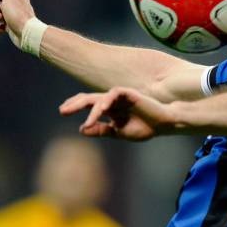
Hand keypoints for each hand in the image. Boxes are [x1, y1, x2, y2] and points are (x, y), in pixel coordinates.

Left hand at [59, 87, 176, 140]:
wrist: (163, 124)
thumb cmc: (144, 128)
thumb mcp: (118, 132)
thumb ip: (102, 130)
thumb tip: (82, 129)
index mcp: (110, 109)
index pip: (89, 103)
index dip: (75, 105)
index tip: (63, 111)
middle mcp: (113, 101)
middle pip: (90, 98)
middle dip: (75, 103)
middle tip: (63, 110)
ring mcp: (120, 96)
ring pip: (100, 98)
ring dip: (91, 109)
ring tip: (86, 119)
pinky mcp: (130, 93)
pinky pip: (114, 93)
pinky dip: (107, 101)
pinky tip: (102, 110)